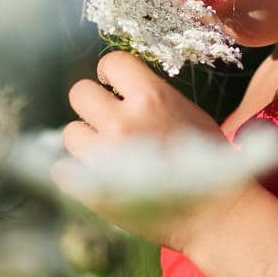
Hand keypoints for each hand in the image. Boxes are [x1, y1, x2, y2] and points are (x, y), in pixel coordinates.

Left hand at [56, 50, 238, 249]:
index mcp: (152, 97)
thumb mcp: (189, 114)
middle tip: (107, 122)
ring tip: (109, 157)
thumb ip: (153, 98)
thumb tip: (124, 90)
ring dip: (87, 142)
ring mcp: (105, 156)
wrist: (214, 214)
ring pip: (70, 132)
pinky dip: (77, 174)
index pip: (112, 62)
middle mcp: (123, 121)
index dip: (110, 74)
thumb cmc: (209, 163)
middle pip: (79, 93)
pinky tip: (99, 179)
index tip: (113, 86)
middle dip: (93, 106)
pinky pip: (63, 169)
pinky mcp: (92, 189)